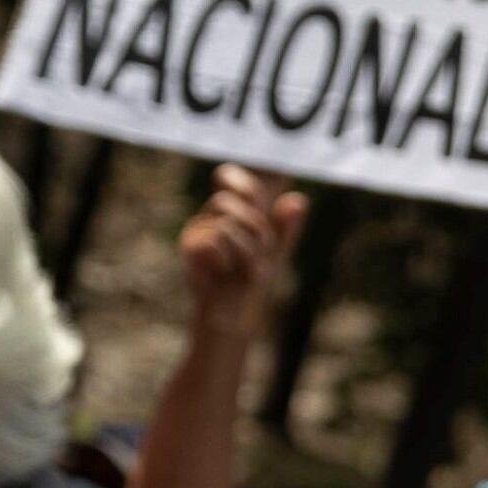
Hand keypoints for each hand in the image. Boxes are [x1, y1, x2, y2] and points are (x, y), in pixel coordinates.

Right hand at [179, 166, 304, 336]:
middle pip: (227, 201)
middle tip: (258, 253)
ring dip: (246, 249)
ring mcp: (195, 230)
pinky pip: (214, 239)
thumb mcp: (275, 250)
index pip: (227, 175)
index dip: (242, 185)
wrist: (234, 312)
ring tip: (242, 267)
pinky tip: (224, 272)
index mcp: (228, 211)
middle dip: (254, 229)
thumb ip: (286, 226)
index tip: (258, 204)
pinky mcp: (188, 247)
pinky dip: (229, 259)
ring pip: (225, 223)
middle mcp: (208, 216)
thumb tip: (299, 199)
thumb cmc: (249, 280)